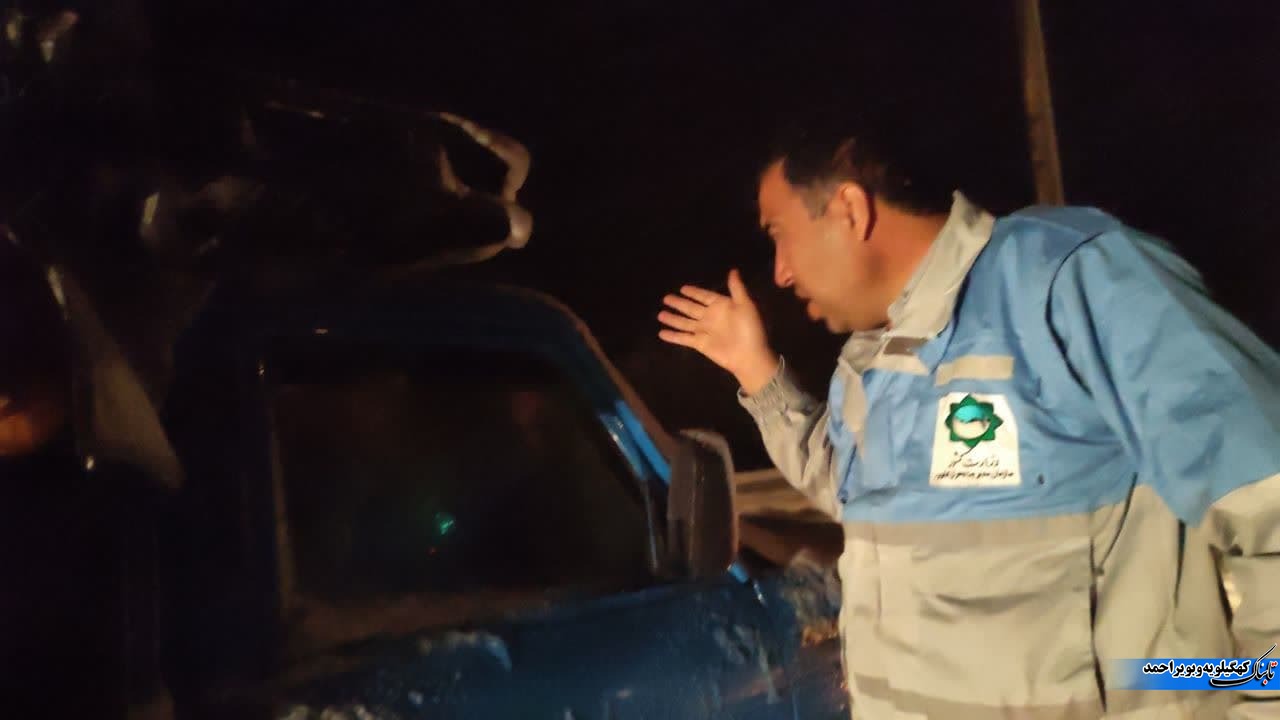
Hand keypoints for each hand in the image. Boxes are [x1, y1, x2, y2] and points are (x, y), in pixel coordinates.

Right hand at [658, 269, 778, 393]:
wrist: (749, 355)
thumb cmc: (749, 329)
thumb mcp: (745, 305)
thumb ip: (736, 288)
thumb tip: (733, 270)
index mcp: (721, 306)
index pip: (704, 296)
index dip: (694, 292)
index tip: (682, 288)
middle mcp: (710, 317)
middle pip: (691, 308)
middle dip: (679, 303)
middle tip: (666, 298)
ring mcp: (704, 331)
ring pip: (684, 322)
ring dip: (673, 318)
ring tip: (660, 314)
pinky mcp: (700, 344)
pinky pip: (683, 338)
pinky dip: (673, 336)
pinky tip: (661, 333)